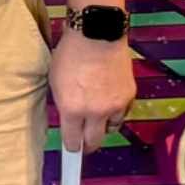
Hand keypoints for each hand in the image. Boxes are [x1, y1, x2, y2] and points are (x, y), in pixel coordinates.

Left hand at [49, 30, 134, 151]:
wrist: (97, 35)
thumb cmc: (69, 54)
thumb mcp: (55, 81)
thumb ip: (64, 104)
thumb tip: (69, 118)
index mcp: (72, 109)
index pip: (73, 141)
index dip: (72, 147)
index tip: (71, 150)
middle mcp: (95, 112)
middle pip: (93, 141)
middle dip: (87, 145)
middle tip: (84, 143)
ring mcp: (114, 105)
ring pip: (110, 129)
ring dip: (102, 127)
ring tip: (96, 119)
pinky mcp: (129, 96)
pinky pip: (122, 114)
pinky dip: (115, 113)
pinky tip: (109, 104)